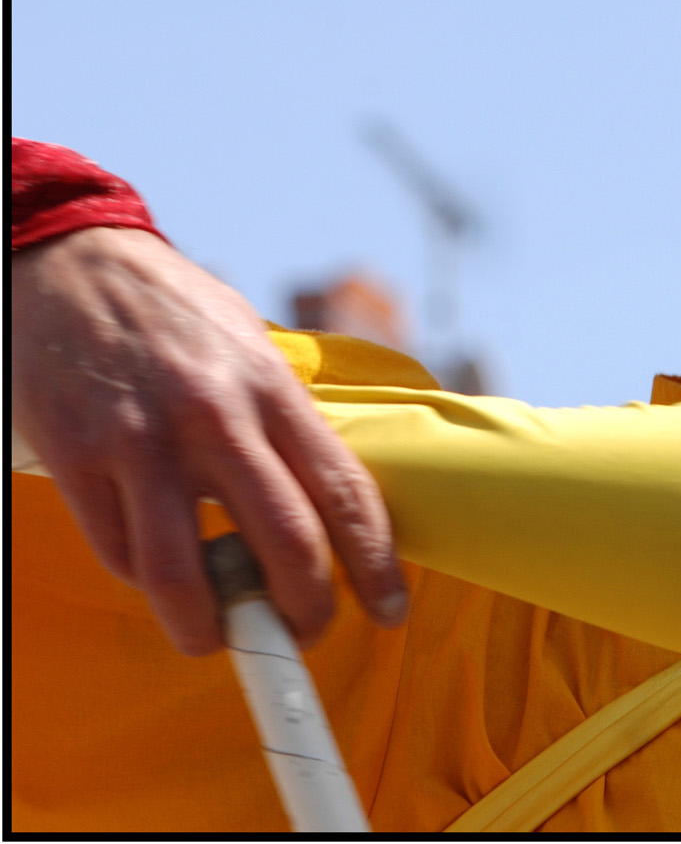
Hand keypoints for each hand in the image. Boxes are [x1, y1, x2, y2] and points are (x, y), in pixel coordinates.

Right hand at [9, 227, 406, 653]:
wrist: (73, 262)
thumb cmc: (174, 311)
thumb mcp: (252, 348)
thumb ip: (286, 419)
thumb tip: (327, 496)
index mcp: (272, 388)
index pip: (345, 494)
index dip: (375, 566)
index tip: (389, 610)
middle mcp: (216, 418)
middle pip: (283, 545)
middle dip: (302, 610)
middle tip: (301, 634)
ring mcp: (142, 443)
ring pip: (187, 574)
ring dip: (210, 627)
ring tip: (218, 637)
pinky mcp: (77, 459)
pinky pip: (121, 553)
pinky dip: (147, 583)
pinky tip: (160, 576)